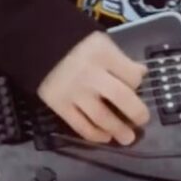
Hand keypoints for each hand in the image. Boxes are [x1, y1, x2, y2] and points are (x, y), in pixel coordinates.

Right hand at [38, 31, 150, 145]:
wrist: (38, 44)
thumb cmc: (76, 43)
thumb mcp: (101, 43)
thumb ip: (120, 59)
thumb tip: (142, 73)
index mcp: (104, 55)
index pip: (131, 76)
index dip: (137, 83)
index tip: (135, 87)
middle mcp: (90, 75)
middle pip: (121, 98)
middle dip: (137, 113)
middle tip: (142, 120)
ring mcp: (74, 92)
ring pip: (101, 117)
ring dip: (118, 130)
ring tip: (127, 138)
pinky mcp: (59, 105)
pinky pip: (80, 126)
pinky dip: (95, 135)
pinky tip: (105, 137)